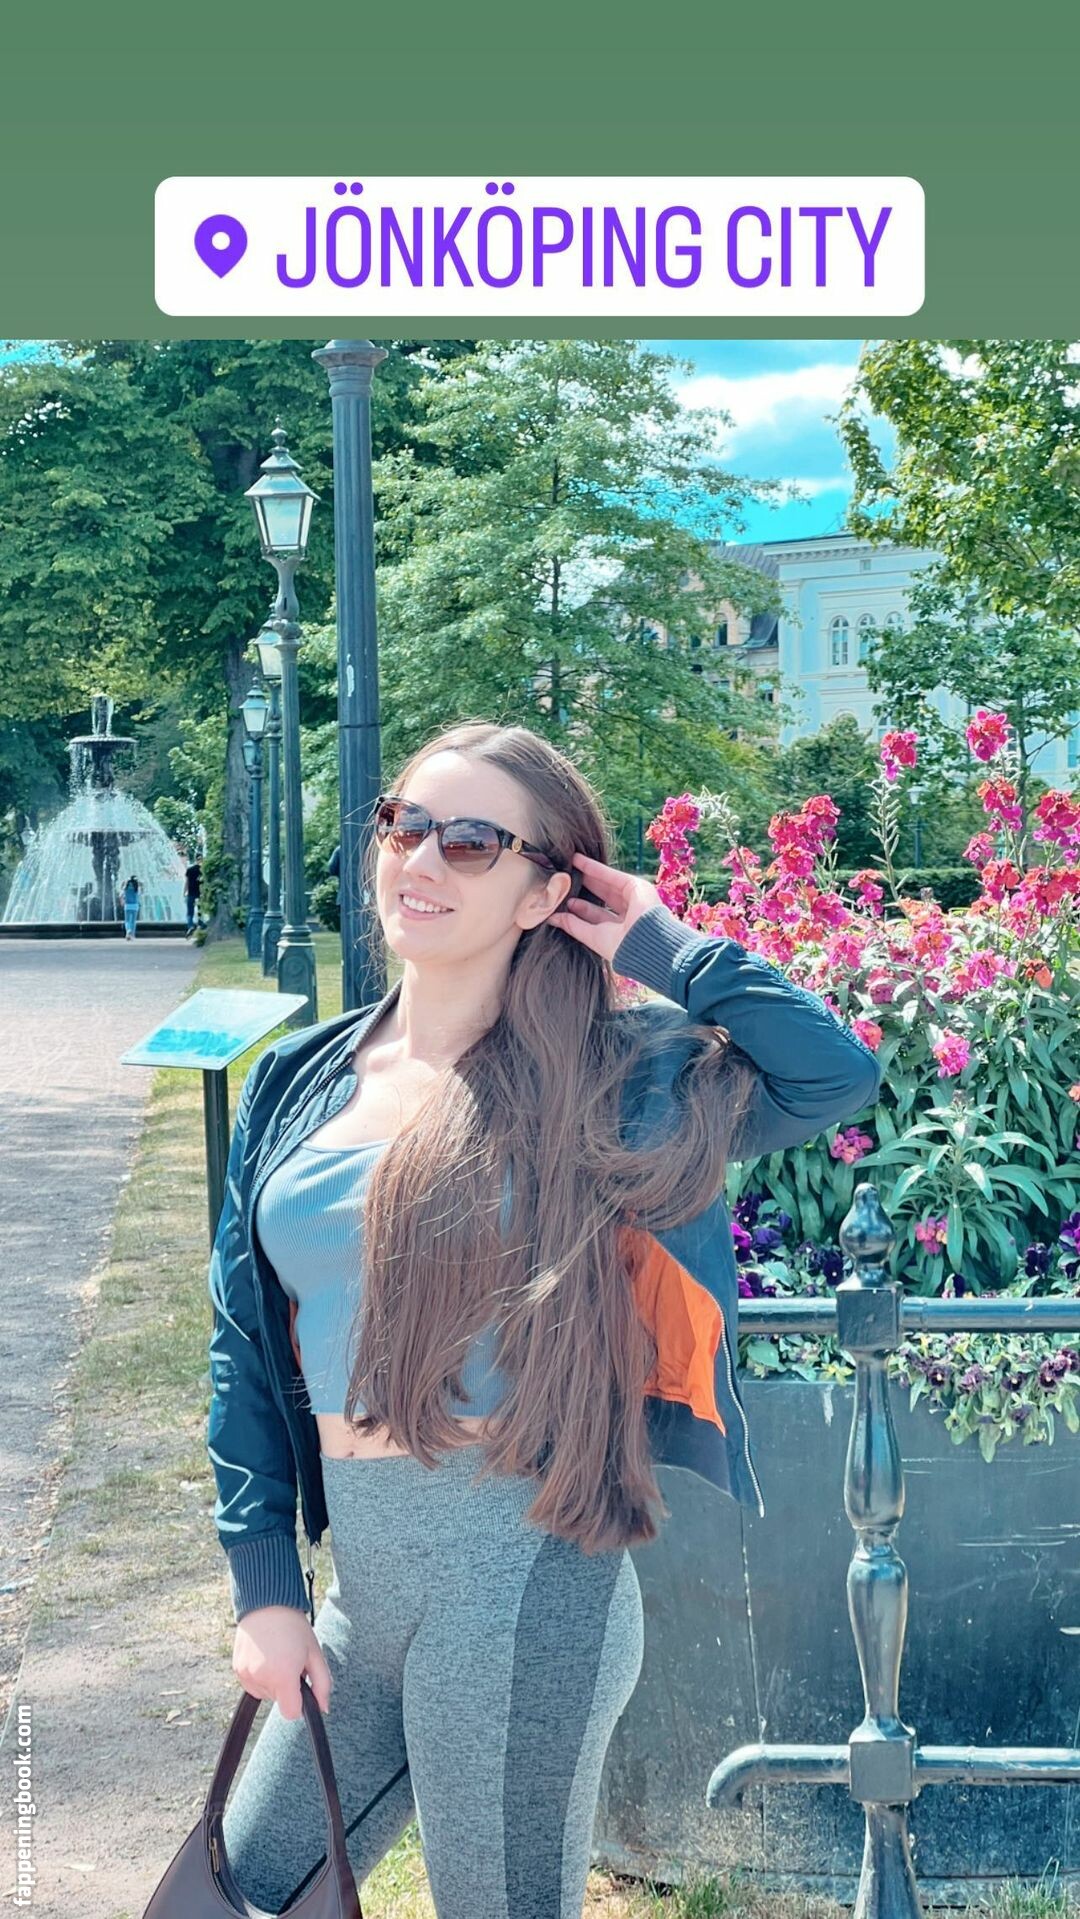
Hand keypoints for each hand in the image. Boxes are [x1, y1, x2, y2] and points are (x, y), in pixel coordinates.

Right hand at [233, 1608, 332, 1720]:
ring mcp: (246, 1674)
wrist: (266, 1602)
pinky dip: (260, 1676)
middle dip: (286, 1686)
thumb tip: (323, 1707)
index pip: (291, 1713)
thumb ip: (322, 1684)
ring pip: (265, 1694)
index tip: (301, 1687)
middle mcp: (262, 1678)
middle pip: (278, 1701)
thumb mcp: (315, 1653)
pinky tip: (265, 1656)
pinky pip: (252, 1685)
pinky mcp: (237, 1670)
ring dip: (273, 1682)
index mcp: (283, 1675)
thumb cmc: (293, 1626)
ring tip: (277, 1655)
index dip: (299, 1704)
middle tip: (290, 1660)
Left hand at [547, 852, 664, 963]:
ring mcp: (635, 900)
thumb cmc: (621, 947)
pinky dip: (594, 868)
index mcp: (621, 931)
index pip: (597, 915)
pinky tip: (579, 861)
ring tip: (568, 865)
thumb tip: (552, 918)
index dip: (581, 907)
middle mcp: (629, 915)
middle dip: (583, 888)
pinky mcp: (637, 886)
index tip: (565, 899)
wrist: (645, 944)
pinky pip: (611, 875)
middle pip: (602, 897)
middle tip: (564, 879)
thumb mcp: (592, 936)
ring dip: (587, 875)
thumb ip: (573, 925)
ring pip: (606, 884)